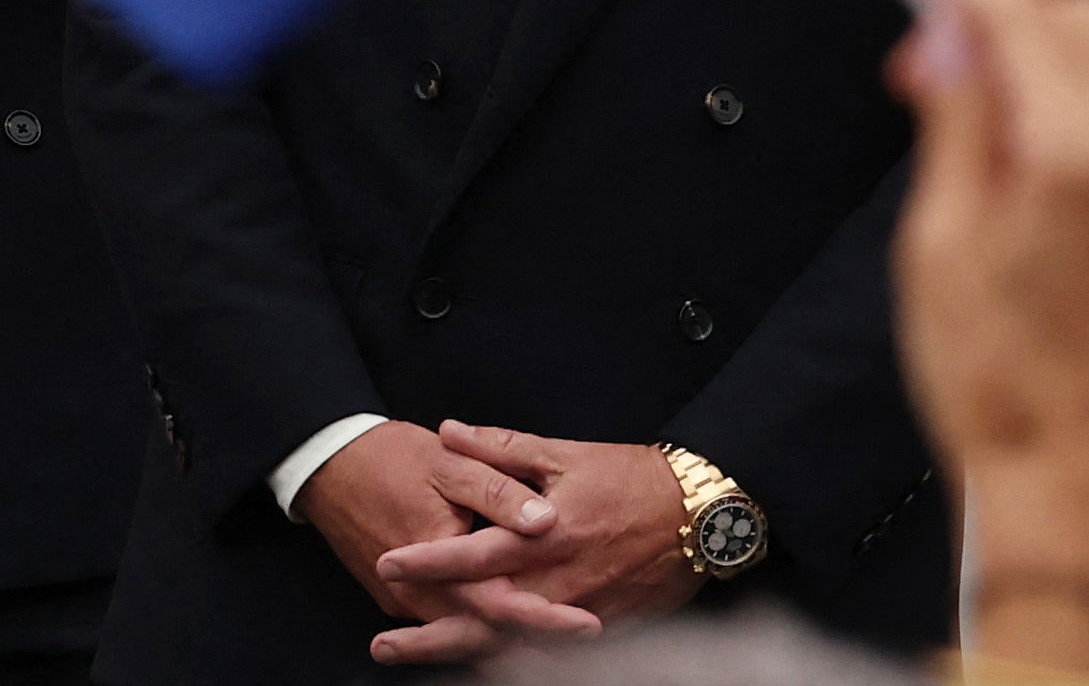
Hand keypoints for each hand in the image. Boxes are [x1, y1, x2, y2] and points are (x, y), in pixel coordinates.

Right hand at [291, 416, 593, 665]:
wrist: (332, 468)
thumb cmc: (395, 460)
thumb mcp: (453, 464)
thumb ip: (499, 494)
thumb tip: (543, 519)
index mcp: (441, 564)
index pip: (500, 604)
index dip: (546, 615)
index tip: (588, 623)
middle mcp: (422, 596)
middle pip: (486, 630)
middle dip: (537, 634)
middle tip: (589, 631)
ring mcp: (410, 602)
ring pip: (468, 631)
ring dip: (512, 633)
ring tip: (564, 633)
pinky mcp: (405, 598)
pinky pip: (449, 618)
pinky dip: (482, 623)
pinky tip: (516, 621)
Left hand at [368, 426, 692, 663]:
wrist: (700, 513)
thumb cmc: (633, 477)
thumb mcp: (567, 453)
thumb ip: (503, 449)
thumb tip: (451, 432)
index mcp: (541, 538)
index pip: (469, 556)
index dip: (424, 561)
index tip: (386, 562)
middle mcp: (550, 585)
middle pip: (476, 619)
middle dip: (425, 634)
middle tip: (381, 641)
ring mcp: (571, 616)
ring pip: (502, 647)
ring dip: (453, 654)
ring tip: (415, 656)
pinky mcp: (594, 633)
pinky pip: (540, 656)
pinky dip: (504, 661)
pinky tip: (480, 662)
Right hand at [888, 0, 1088, 679]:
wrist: (1059, 486)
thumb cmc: (985, 377)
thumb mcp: (938, 239)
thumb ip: (956, 119)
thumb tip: (948, 35)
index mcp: (1080, 157)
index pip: (1026, 18)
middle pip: (1086, 23)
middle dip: (1012, 8)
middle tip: (936, 36)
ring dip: (1049, 64)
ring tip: (975, 112)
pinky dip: (1086, 120)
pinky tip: (1034, 167)